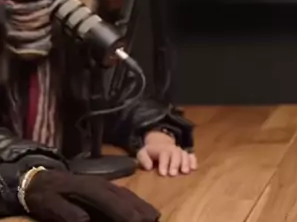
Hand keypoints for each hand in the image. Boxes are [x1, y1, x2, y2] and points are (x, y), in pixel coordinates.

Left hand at [22, 168, 159, 221]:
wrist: (39, 179)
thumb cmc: (45, 195)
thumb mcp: (50, 206)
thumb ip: (68, 213)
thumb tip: (86, 221)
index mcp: (90, 190)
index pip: (114, 204)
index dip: (128, 215)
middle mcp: (103, 186)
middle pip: (127, 199)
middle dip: (141, 212)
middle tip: (154, 221)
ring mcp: (105, 186)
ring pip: (129, 196)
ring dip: (142, 207)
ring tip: (154, 217)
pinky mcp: (105, 188)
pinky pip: (125, 195)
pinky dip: (136, 203)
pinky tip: (141, 209)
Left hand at [136, 130, 196, 176]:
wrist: (160, 144)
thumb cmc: (151, 153)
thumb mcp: (142, 153)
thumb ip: (143, 159)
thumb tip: (148, 167)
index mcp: (161, 149)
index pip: (164, 154)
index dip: (164, 163)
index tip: (163, 173)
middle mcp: (172, 149)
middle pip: (176, 154)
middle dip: (175, 164)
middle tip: (173, 174)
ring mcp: (180, 151)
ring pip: (184, 155)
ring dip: (185, 163)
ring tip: (185, 172)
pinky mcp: (186, 155)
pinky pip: (191, 156)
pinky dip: (193, 161)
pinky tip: (194, 168)